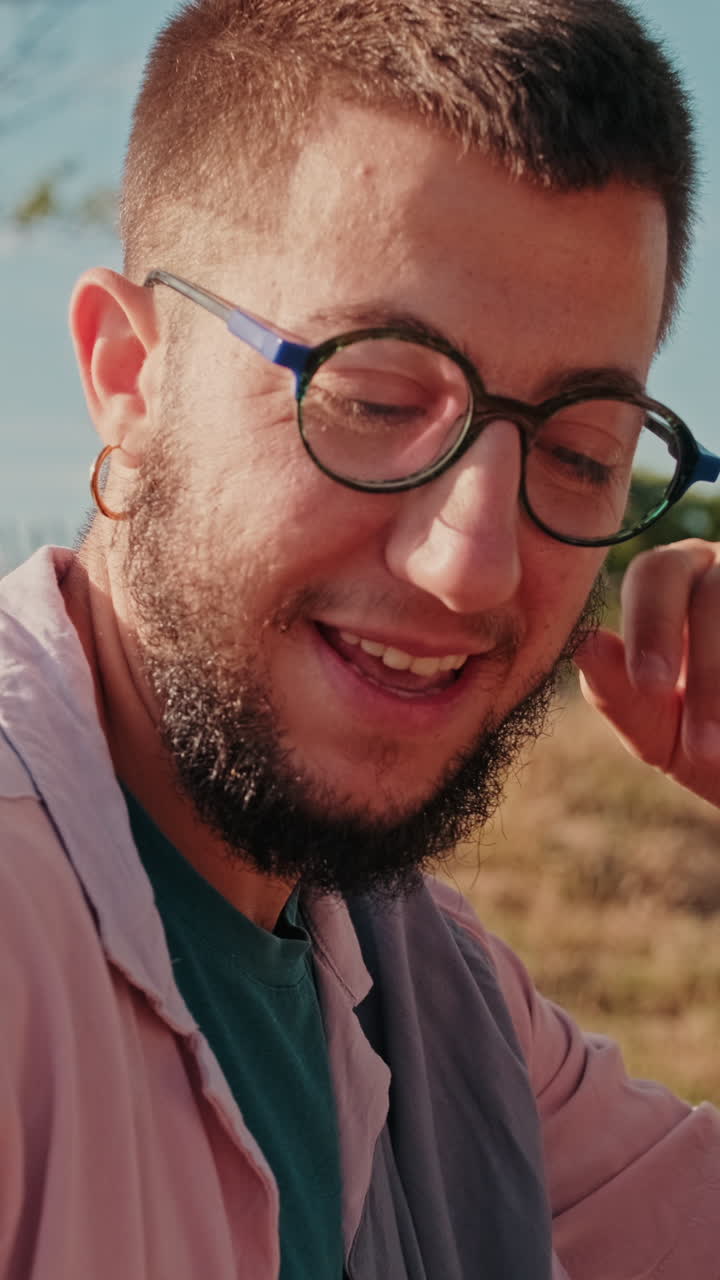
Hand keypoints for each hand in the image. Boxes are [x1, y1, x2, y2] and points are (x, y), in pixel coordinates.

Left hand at [574, 538, 719, 807]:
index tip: (650, 686)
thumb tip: (583, 645)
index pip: (654, 573)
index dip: (651, 625)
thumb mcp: (665, 736)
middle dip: (707, 668)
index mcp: (678, 585)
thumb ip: (620, 697)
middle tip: (700, 739)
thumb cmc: (715, 750)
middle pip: (716, 588)